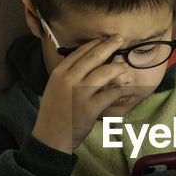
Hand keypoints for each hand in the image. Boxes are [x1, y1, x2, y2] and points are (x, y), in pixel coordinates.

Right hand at [31, 35, 126, 152]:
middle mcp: (68, 80)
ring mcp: (79, 94)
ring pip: (104, 73)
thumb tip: (86, 61)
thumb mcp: (55, 87)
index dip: (95, 43)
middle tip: (120, 39)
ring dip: (117, 68)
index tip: (106, 38)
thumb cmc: (55, 112)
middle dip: (109, 45)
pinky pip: (109, 94)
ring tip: (124, 66)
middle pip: (93, 57)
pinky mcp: (89, 108)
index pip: (80, 52)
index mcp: (59, 73)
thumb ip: (68, 74)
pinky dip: (117, 91)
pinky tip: (121, 90)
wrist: (50, 137)